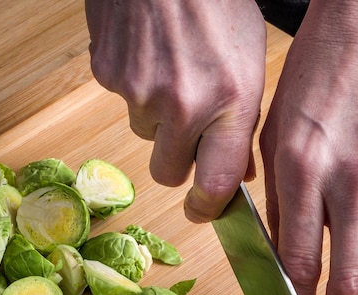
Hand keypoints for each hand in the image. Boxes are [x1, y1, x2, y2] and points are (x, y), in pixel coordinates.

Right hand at [85, 0, 266, 221]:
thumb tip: (238, 174)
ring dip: (157, 116)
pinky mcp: (107, 74)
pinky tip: (150, 54)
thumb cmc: (217, 4)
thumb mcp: (249, 66)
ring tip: (171, 69)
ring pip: (145, 133)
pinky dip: (135, 85)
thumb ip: (242, 126)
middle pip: (168, 173)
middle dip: (178, 159)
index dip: (207, 208)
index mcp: (229, 103)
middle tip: (187, 128)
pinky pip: (122, 100)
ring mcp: (139, 91)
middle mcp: (183, 105)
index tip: (202, 210)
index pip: (214, 186)